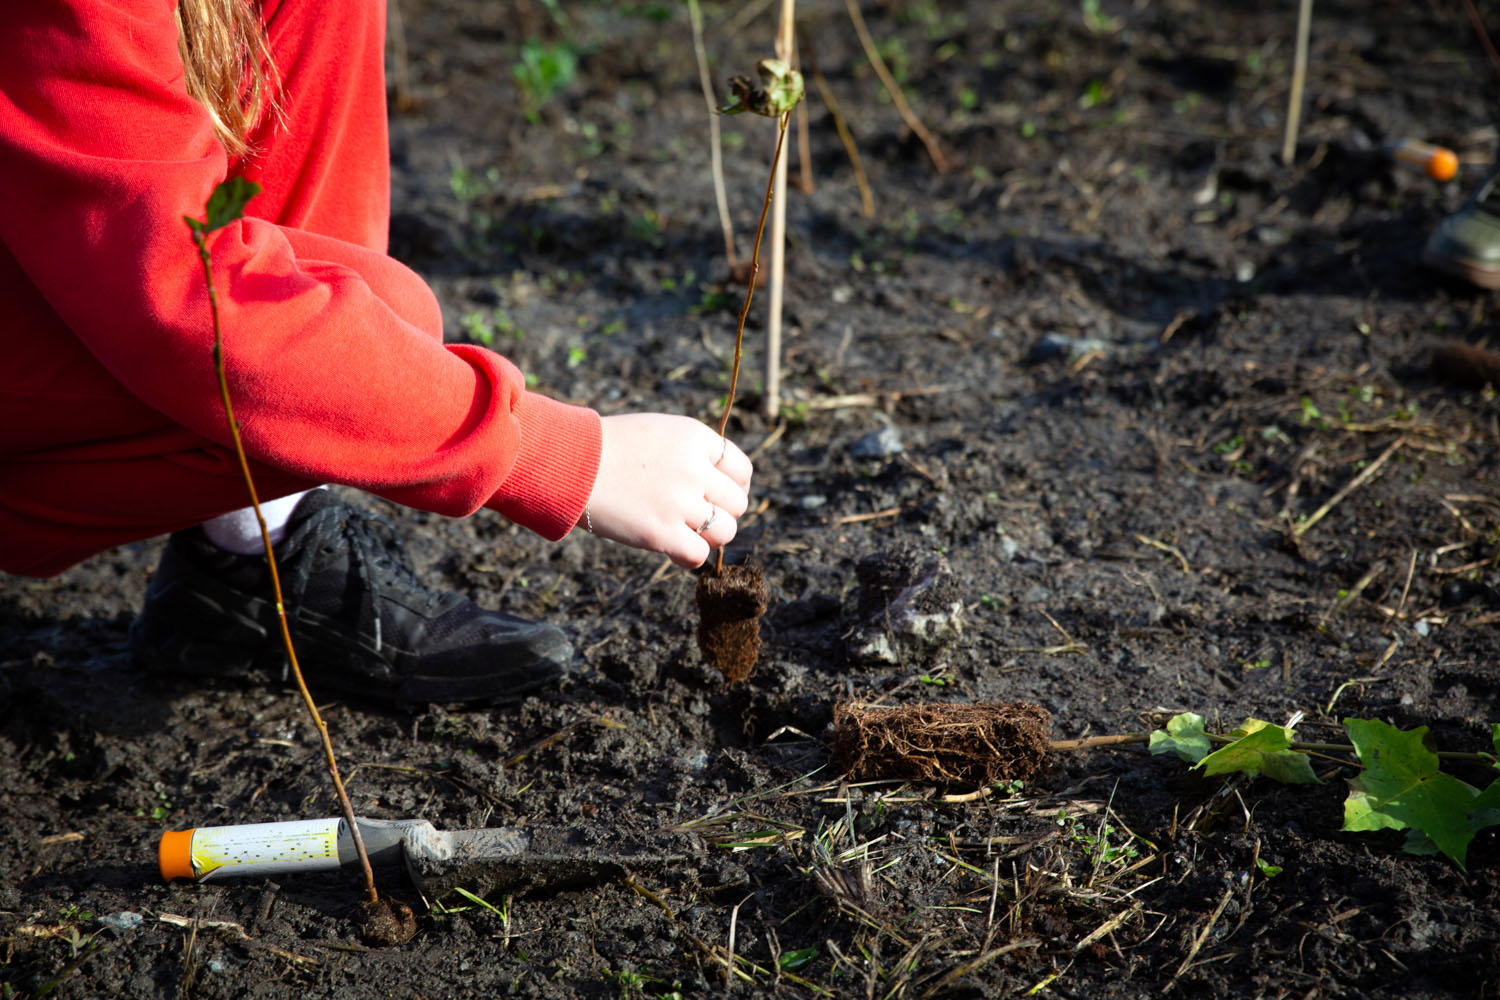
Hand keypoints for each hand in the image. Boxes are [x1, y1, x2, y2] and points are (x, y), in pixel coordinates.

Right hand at [581, 413, 752, 567]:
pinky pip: (699, 555)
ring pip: (725, 531)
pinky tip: (672, 549)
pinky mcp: (662, 533)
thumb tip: (720, 485)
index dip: (734, 487)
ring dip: (709, 536)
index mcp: (696, 438)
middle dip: (720, 512)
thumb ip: (692, 453)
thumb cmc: (608, 448)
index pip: (742, 470)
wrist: (569, 462)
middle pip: (737, 503)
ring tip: (684, 532)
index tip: (718, 496)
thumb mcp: (658, 432)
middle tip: (694, 516)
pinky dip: (689, 557)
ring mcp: (680, 502)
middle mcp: (695, 469)